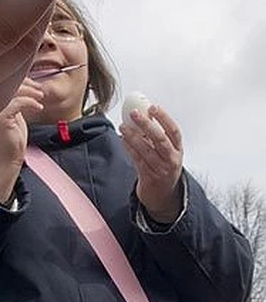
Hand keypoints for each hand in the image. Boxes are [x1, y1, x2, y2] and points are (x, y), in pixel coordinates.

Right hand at [0, 81, 43, 203]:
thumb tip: (25, 83)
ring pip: (12, 91)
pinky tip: (37, 107)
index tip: (33, 83)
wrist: (6, 159)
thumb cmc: (10, 138)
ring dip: (30, 91)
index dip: (18, 79)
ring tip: (40, 96)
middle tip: (39, 89)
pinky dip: (30, 102)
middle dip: (26, 83)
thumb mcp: (12, 113)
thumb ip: (13, 99)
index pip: (1, 82)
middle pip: (5, 83)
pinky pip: (17, 102)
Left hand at [120, 104, 183, 222]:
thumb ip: (154, 135)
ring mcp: (162, 169)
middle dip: (146, 125)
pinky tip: (123, 139)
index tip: (152, 107)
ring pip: (147, 150)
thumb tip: (140, 113)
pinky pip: (138, 160)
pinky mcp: (150, 177)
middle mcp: (172, 159)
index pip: (174, 131)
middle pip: (160, 139)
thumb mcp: (165, 151)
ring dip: (133, 136)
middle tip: (134, 113)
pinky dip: (129, 148)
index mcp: (178, 149)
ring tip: (123, 126)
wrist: (162, 194)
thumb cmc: (162, 166)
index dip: (164, 118)